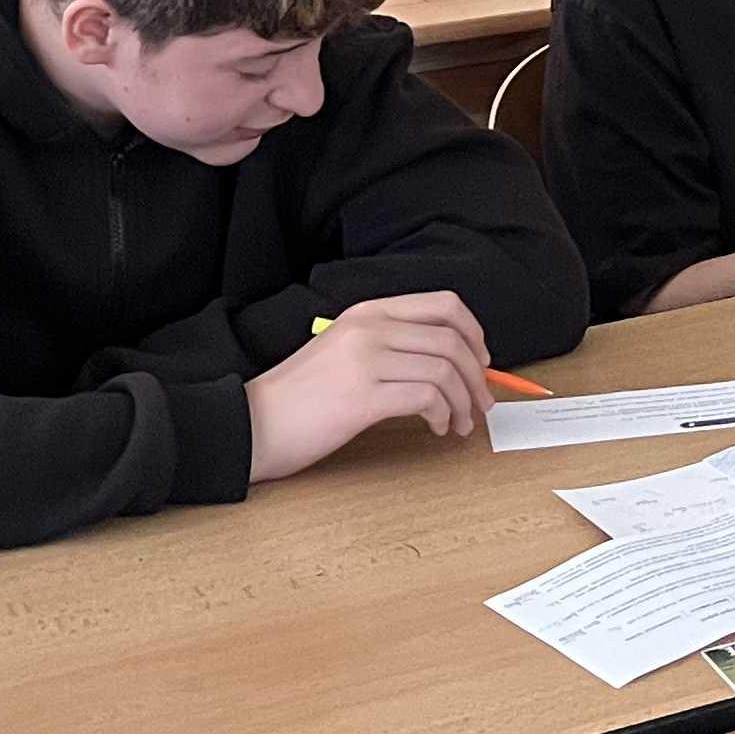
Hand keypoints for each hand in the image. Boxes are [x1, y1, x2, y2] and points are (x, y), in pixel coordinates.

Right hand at [245, 292, 492, 482]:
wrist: (253, 424)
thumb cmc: (299, 397)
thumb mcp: (343, 351)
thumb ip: (388, 346)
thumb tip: (447, 364)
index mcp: (368, 312)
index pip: (443, 305)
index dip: (474, 333)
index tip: (482, 362)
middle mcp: (370, 328)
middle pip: (452, 339)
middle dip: (478, 374)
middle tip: (481, 402)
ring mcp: (366, 360)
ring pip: (445, 369)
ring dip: (464, 401)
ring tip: (460, 424)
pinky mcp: (363, 397)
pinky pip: (427, 398)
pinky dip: (443, 415)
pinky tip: (437, 428)